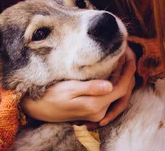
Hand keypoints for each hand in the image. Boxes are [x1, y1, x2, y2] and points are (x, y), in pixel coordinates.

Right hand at [21, 46, 136, 125]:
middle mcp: (98, 111)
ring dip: (122, 77)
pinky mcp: (92, 110)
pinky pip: (110, 96)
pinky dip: (114, 82)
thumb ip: (90, 87)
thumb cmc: (50, 95)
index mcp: (94, 105)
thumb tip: (110, 85)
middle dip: (127, 72)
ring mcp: (96, 112)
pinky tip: (112, 70)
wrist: (36, 108)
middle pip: (122, 91)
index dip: (127, 71)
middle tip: (126, 52)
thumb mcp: (68, 88)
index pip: (121, 88)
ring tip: (121, 58)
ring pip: (117, 94)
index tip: (128, 54)